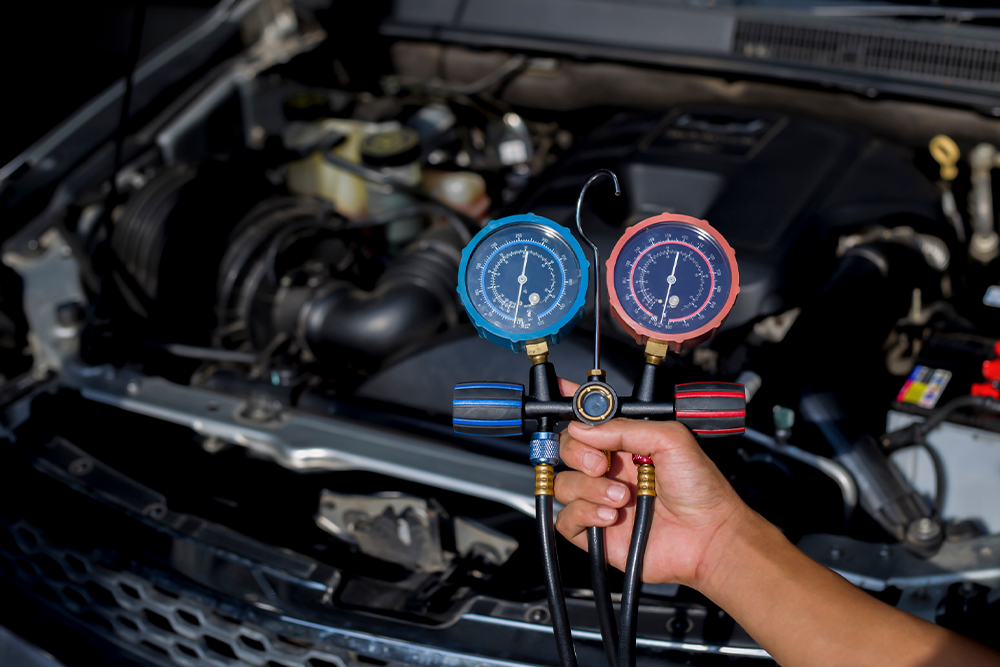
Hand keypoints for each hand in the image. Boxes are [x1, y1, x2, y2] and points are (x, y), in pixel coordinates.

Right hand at [554, 379, 749, 588]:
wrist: (709, 536)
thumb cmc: (701, 489)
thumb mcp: (671, 440)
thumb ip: (625, 428)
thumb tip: (583, 427)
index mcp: (625, 443)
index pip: (589, 420)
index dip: (571, 406)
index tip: (559, 393)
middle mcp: (609, 468)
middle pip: (566, 449)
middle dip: (578, 453)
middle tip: (602, 465)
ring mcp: (600, 499)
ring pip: (564, 484)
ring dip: (590, 489)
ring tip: (622, 498)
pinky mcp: (595, 530)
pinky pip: (565, 518)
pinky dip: (584, 514)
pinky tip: (611, 517)